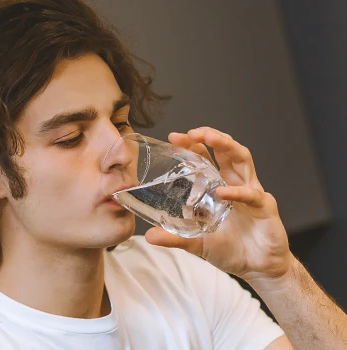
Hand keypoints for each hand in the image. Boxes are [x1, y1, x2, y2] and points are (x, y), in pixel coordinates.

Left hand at [145, 127, 293, 283]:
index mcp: (221, 186)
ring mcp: (252, 192)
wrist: (257, 268)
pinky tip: (222, 192)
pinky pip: (252, 194)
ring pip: (242, 159)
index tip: (174, 137)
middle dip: (210, 136)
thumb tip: (149, 236)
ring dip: (226, 146)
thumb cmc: (231, 250)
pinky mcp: (265, 207)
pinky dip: (237, 191)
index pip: (207, 157)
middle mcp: (236, 184)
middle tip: (191, 132)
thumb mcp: (198, 243)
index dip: (193, 145)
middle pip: (226, 150)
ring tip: (208, 139)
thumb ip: (176, 237)